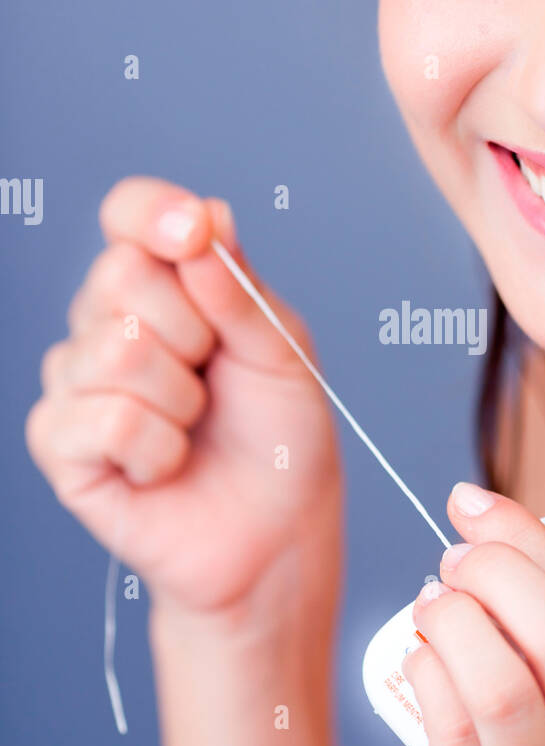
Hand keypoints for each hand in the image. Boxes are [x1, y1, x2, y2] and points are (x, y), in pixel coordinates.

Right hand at [26, 177, 341, 630]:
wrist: (277, 532)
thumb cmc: (279, 438)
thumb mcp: (282, 351)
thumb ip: (239, 288)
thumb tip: (205, 217)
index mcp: (165, 285)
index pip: (128, 214)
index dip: (152, 213)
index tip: (193, 231)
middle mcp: (108, 322)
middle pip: (118, 275)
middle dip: (193, 331)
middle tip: (214, 377)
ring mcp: (77, 382)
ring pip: (113, 351)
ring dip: (180, 399)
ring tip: (194, 426)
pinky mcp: (61, 444)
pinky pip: (104, 420)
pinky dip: (158, 449)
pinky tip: (167, 465)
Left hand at [402, 483, 544, 745]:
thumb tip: (508, 551)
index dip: (528, 537)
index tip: (475, 505)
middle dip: (491, 567)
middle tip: (452, 558)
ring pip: (498, 678)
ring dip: (450, 618)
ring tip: (433, 607)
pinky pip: (448, 732)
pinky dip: (424, 669)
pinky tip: (417, 654)